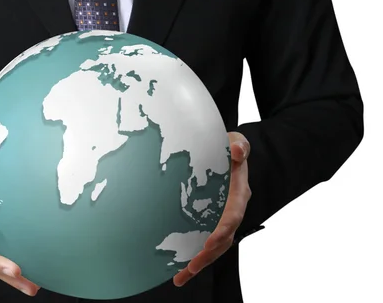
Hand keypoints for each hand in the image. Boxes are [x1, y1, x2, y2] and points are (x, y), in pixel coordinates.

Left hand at [173, 132, 251, 286]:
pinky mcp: (211, 221)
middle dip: (209, 254)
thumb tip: (239, 151)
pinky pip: (204, 242)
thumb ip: (240, 146)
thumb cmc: (228, 147)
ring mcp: (222, 218)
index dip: (223, 229)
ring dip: (199, 262)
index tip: (210, 241)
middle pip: (224, 238)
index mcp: (239, 193)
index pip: (234, 215)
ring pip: (215, 246)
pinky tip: (177, 269)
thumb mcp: (235, 141)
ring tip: (180, 277)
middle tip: (191, 266)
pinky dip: (193, 256)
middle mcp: (233, 210)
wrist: (226, 152)